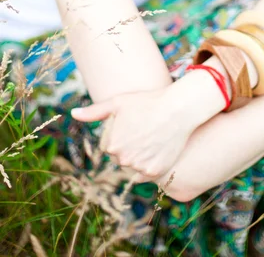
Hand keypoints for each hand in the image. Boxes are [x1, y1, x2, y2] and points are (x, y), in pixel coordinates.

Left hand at [71, 88, 193, 182]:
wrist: (178, 109)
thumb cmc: (147, 102)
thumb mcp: (119, 102)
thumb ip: (94, 111)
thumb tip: (73, 114)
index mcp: (112, 145)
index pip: (110, 148)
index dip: (121, 135)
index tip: (133, 125)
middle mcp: (124, 159)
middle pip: (121, 158)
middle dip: (129, 147)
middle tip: (144, 130)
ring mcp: (140, 167)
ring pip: (134, 166)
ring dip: (140, 156)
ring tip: (152, 138)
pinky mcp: (156, 172)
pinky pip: (147, 173)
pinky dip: (151, 164)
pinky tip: (157, 148)